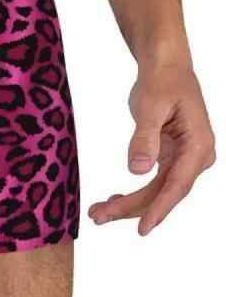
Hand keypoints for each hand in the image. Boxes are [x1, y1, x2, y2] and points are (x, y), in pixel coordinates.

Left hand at [89, 64, 215, 234]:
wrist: (165, 67)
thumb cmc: (162, 81)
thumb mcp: (151, 107)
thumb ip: (144, 138)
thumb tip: (138, 170)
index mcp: (198, 147)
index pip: (177, 185)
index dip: (158, 209)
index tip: (142, 229)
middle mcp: (195, 157)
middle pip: (163, 193)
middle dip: (132, 209)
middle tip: (99, 217)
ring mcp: (183, 158)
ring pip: (157, 191)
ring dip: (129, 204)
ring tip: (98, 214)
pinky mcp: (170, 156)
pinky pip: (153, 182)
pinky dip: (134, 193)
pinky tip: (113, 200)